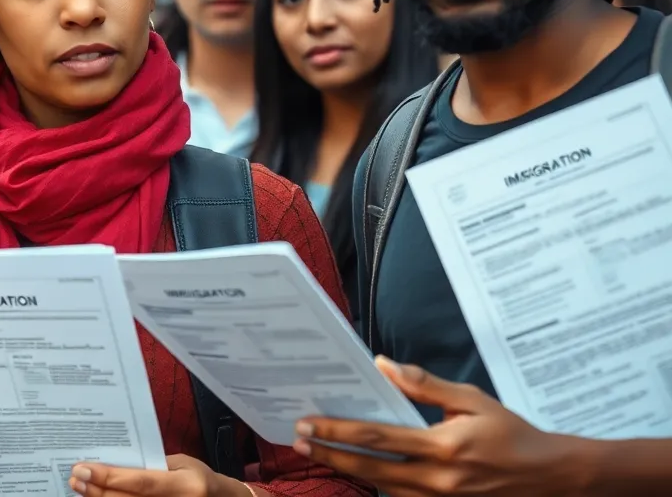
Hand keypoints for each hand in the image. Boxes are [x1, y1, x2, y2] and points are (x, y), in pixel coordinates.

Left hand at [69, 454, 245, 496]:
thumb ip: (152, 467)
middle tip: (75, 478)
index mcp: (184, 486)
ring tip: (80, 490)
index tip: (84, 469)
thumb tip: (114, 465)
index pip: (140, 482)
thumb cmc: (198, 478)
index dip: (110, 477)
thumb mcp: (181, 465)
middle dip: (97, 491)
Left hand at [293, 357, 589, 496]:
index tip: (309, 424)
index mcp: (444, 446)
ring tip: (318, 454)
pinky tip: (358, 471)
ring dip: (347, 471)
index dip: (339, 432)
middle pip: (370, 469)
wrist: (551, 477)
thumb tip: (383, 365)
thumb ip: (424, 385)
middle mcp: (438, 478)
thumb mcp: (471, 400)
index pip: (378, 438)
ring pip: (381, 487)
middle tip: (299, 442)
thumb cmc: (512, 433)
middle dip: (330, 455)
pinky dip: (377, 484)